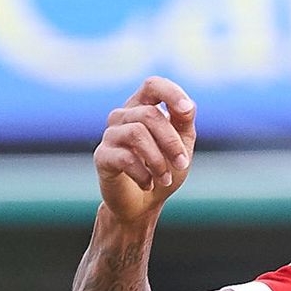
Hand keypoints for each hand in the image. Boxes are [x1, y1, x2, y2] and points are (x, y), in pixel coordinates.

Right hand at [94, 77, 197, 228]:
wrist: (142, 205)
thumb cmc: (163, 170)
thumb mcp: (181, 146)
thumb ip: (184, 124)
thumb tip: (189, 105)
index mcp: (143, 108)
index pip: (152, 85)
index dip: (170, 93)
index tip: (186, 110)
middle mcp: (123, 116)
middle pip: (150, 114)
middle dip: (171, 142)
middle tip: (182, 164)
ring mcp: (110, 135)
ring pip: (137, 134)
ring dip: (158, 160)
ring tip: (165, 179)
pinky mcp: (102, 156)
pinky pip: (125, 158)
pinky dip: (143, 174)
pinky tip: (148, 184)